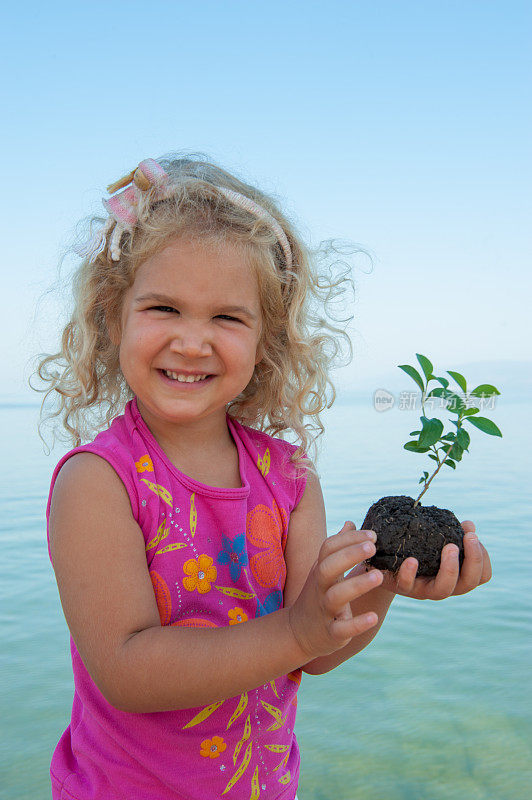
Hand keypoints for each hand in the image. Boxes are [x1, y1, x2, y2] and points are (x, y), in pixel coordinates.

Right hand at [288, 522, 383, 659]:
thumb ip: (337, 548)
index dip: (349, 539)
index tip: (373, 535)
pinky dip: (357, 624)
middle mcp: (320, 587)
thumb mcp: (323, 570)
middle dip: (349, 555)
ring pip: (336, 596)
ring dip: (357, 585)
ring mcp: (324, 609)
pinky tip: (373, 617)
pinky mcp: (331, 633)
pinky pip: (342, 628)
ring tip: (379, 576)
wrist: (298, 632)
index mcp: (321, 570)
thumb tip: (350, 523)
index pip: (329, 548)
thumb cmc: (318, 594)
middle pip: (328, 567)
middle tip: (372, 547)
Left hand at [380, 520, 491, 599]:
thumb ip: (453, 533)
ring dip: (450, 568)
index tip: (473, 536)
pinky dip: (410, 573)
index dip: (483, 559)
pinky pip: (408, 584)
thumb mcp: (436, 540)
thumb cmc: (418, 550)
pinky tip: (412, 560)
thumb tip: (469, 524)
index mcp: (457, 575)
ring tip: (450, 547)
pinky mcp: (402, 587)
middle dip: (473, 560)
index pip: (481, 576)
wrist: (387, 564)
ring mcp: (424, 589)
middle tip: (469, 537)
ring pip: (443, 590)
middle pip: (468, 583)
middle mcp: (444, 585)